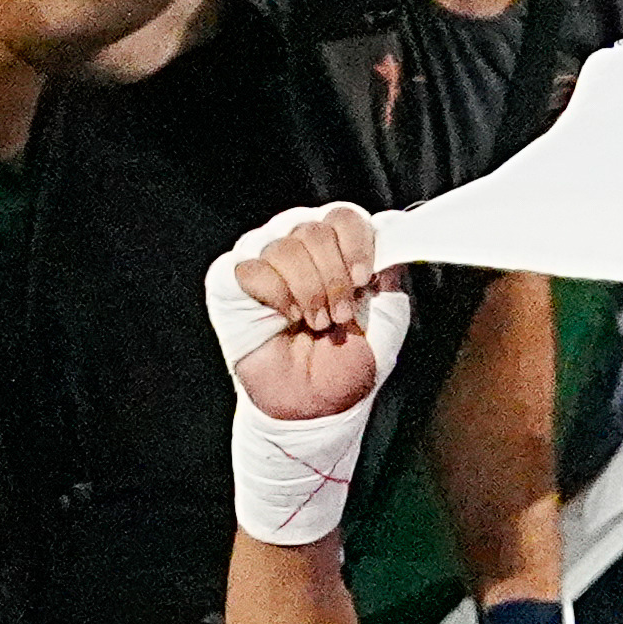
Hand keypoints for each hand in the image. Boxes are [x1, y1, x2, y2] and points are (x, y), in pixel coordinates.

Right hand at [210, 201, 407, 424]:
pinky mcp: (231, 281)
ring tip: (314, 322)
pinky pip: (252, 268)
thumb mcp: (387, 322)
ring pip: (285, 247)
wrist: (314, 406)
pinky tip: (286, 317)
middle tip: (337, 315)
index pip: (343, 216)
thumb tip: (390, 236)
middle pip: (315, 229)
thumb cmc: (344, 365)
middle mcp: (298, 246)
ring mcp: (263, 260)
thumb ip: (391, 276)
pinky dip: (276, 295)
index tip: (363, 279)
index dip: (355, 243)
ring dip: (308, 291)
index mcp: (335, 249)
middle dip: (333, 278)